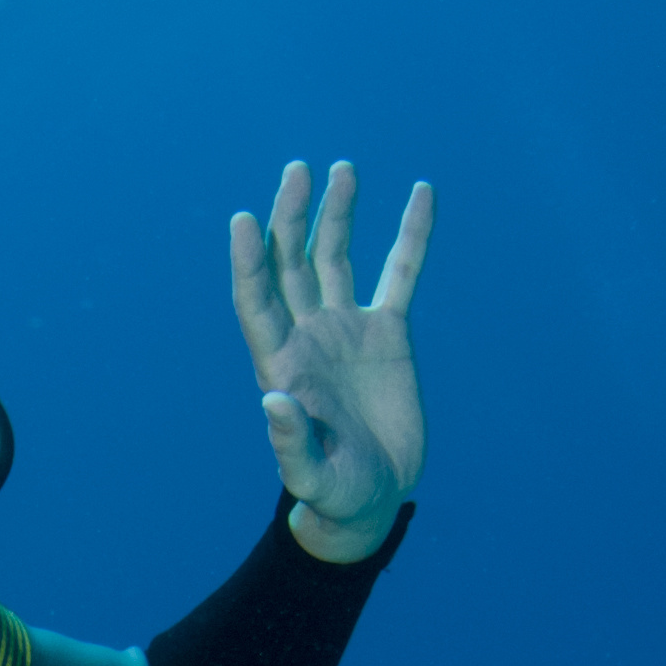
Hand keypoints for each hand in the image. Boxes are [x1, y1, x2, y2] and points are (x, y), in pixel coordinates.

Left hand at [230, 161, 431, 562]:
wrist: (372, 496)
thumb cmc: (334, 493)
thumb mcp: (313, 477)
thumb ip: (292, 444)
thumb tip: (274, 402)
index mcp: (281, 364)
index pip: (257, 300)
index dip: (250, 261)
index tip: (245, 219)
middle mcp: (307, 335)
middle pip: (292, 264)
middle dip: (292, 217)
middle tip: (299, 170)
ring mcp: (346, 328)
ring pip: (336, 258)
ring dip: (336, 214)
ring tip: (341, 169)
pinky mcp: (387, 332)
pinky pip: (400, 273)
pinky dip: (411, 235)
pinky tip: (421, 193)